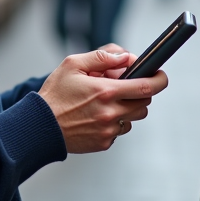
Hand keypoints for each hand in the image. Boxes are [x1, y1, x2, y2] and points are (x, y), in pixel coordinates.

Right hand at [38, 49, 167, 152]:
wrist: (39, 126)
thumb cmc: (55, 94)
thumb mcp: (73, 65)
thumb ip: (102, 57)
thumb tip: (125, 57)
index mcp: (105, 91)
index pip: (146, 87)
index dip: (159, 80)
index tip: (160, 75)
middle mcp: (110, 113)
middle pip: (144, 103)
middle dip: (140, 93)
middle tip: (125, 87)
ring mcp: (108, 130)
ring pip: (134, 118)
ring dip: (128, 108)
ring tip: (108, 102)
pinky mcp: (104, 143)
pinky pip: (120, 131)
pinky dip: (115, 122)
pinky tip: (98, 116)